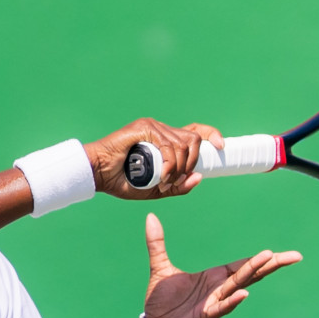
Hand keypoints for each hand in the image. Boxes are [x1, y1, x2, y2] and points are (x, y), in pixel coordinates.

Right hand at [85, 119, 224, 199]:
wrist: (97, 175)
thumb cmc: (121, 182)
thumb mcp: (155, 190)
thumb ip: (177, 186)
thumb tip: (199, 177)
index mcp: (165, 141)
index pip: (195, 131)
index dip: (211, 134)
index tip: (221, 146)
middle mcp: (161, 130)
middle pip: (194, 139)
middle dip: (191, 163)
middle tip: (175, 180)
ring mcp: (153, 126)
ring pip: (184, 144)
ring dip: (178, 168)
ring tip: (163, 182)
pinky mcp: (144, 128)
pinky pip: (168, 145)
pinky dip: (169, 164)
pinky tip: (160, 175)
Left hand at [142, 213, 301, 317]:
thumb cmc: (162, 302)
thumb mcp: (160, 267)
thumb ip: (157, 243)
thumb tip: (150, 217)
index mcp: (213, 277)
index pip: (242, 265)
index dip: (260, 258)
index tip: (280, 252)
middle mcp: (218, 288)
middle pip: (249, 274)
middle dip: (270, 264)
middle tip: (294, 255)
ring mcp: (213, 302)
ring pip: (238, 286)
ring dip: (253, 274)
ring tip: (270, 261)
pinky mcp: (203, 316)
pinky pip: (220, 308)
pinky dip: (232, 302)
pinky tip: (244, 294)